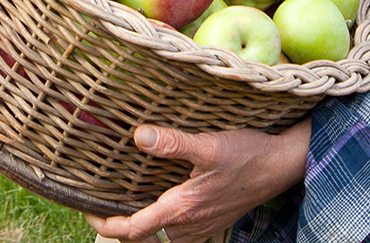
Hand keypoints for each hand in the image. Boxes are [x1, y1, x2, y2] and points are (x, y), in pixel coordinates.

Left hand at [85, 120, 310, 242]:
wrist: (283, 167)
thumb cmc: (248, 154)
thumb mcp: (209, 145)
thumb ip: (173, 143)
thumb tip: (139, 136)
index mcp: (182, 208)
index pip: (133, 229)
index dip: (105, 224)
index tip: (87, 212)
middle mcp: (189, 225)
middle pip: (143, 238)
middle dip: (118, 227)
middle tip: (98, 206)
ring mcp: (202, 227)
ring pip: (160, 237)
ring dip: (140, 227)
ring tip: (122, 205)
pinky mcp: (211, 223)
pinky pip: (177, 234)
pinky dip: (160, 226)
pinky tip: (158, 205)